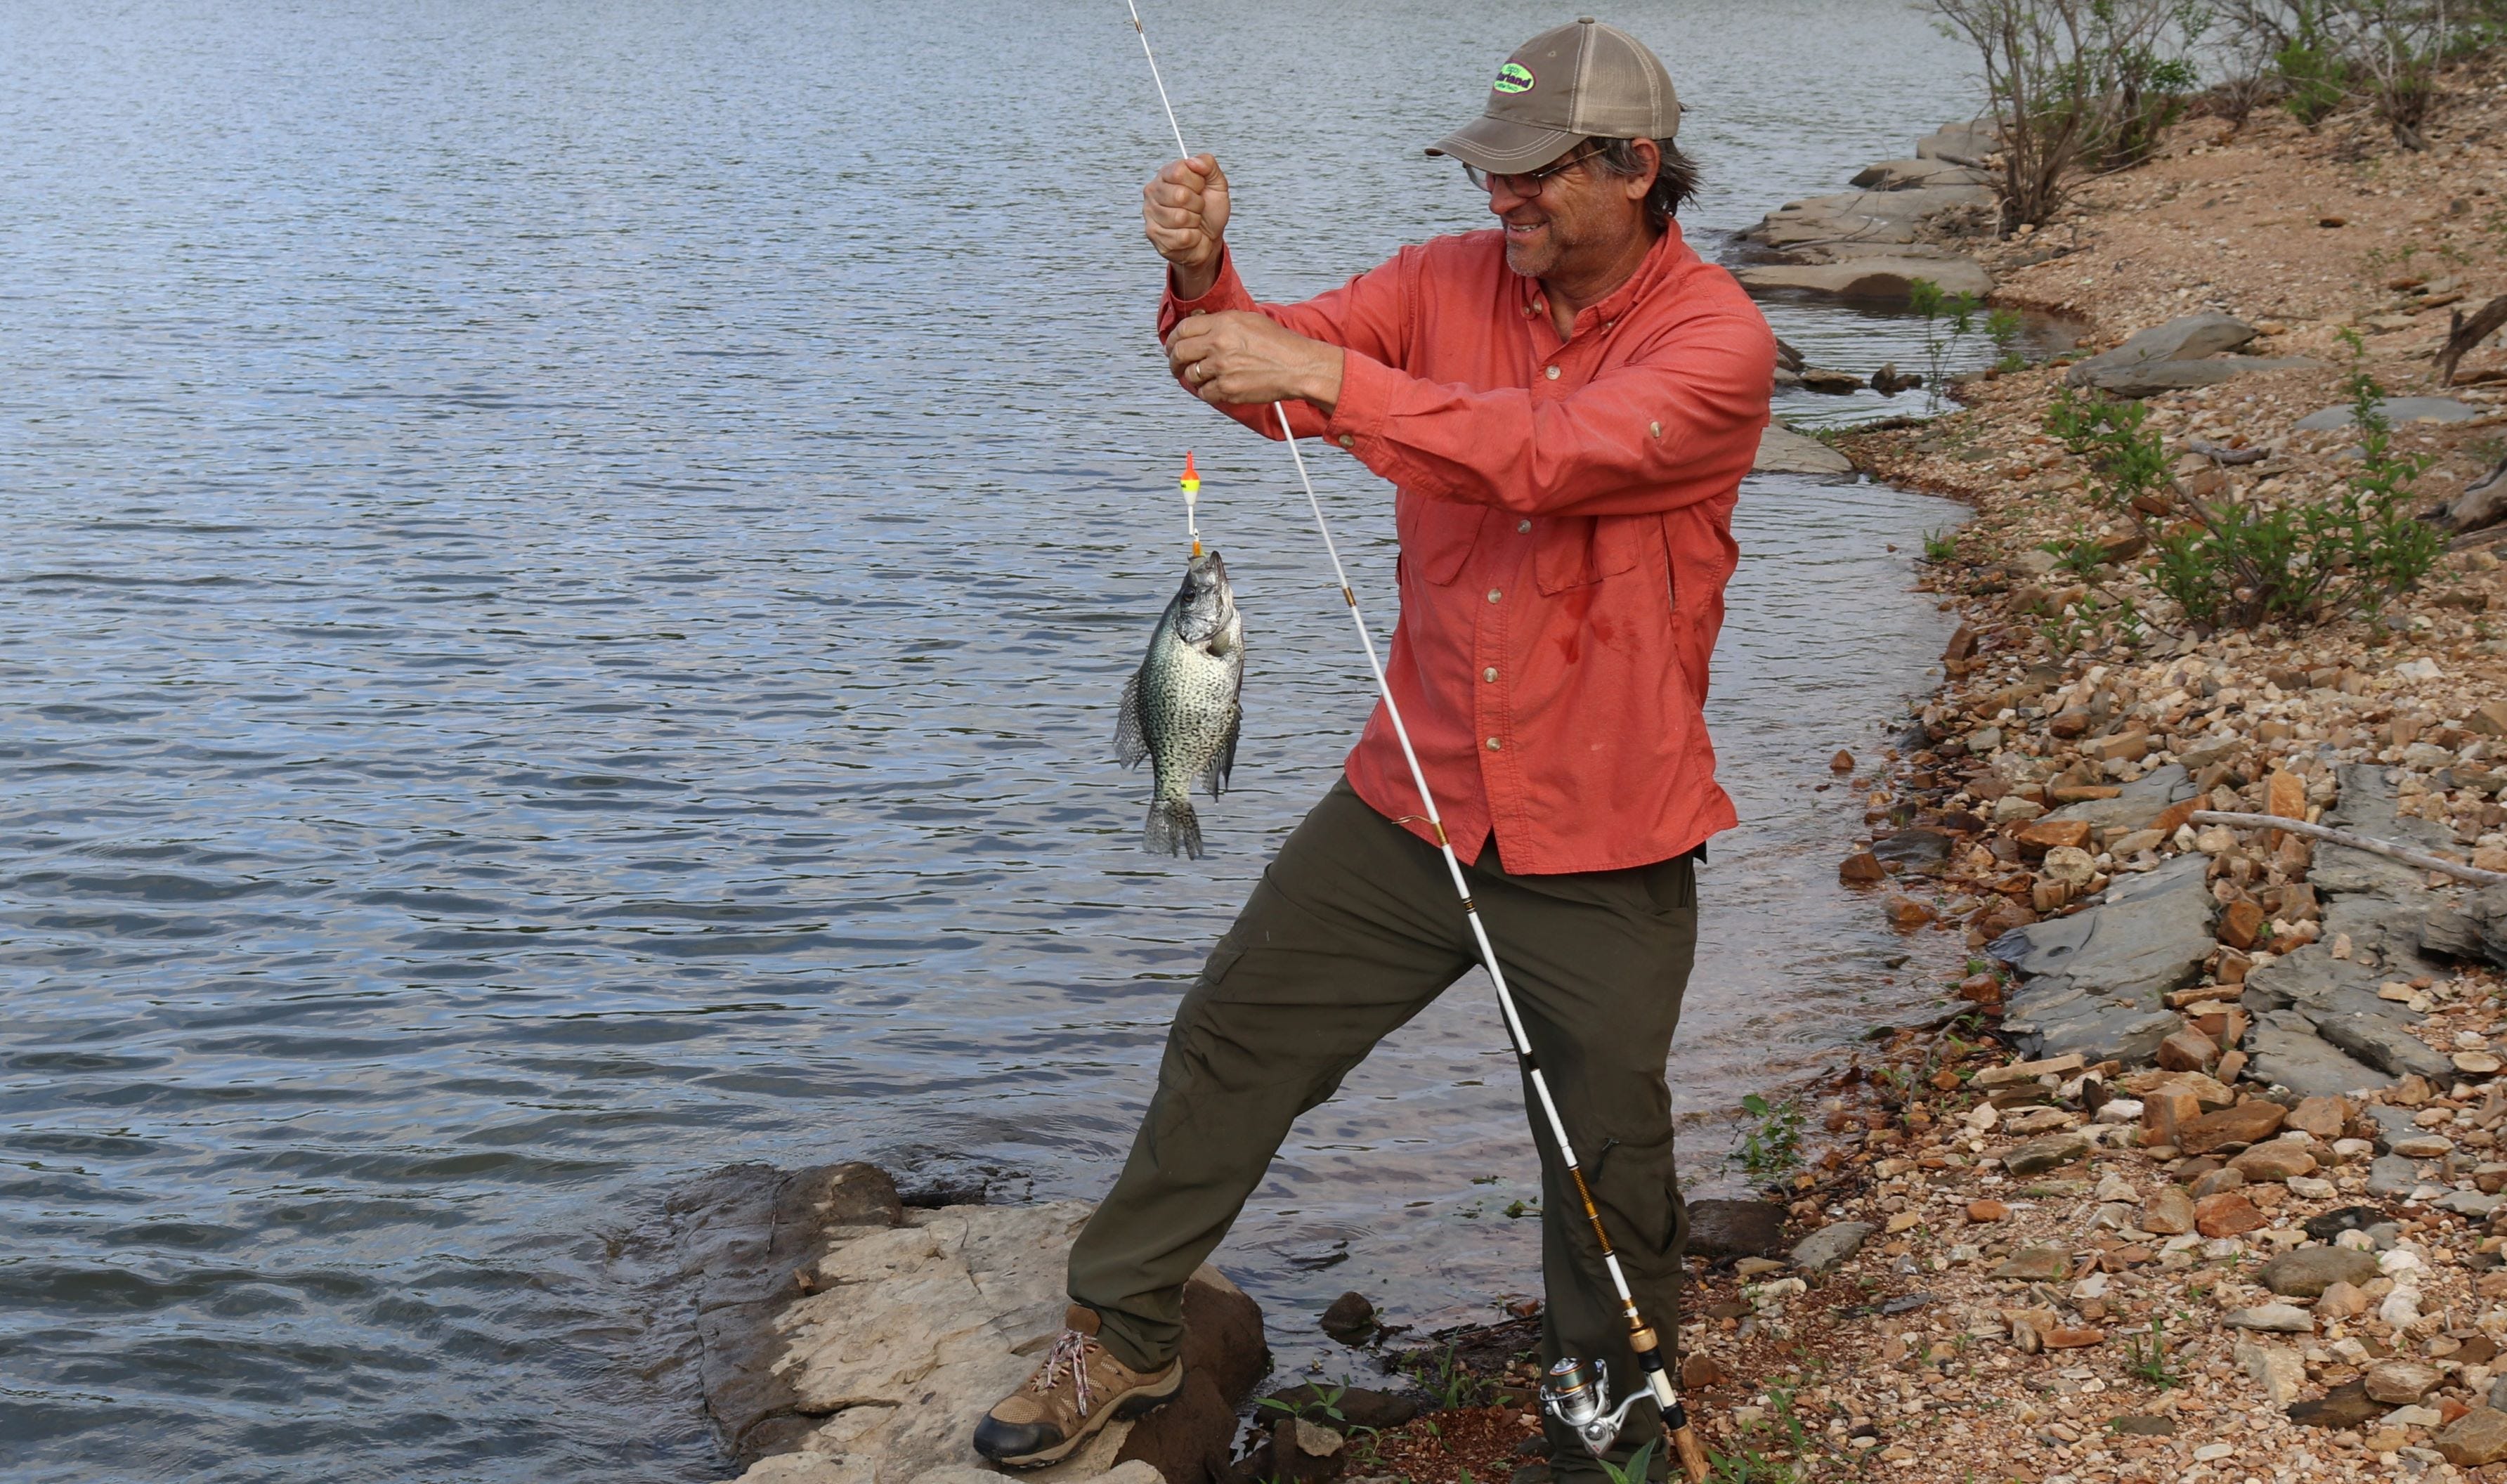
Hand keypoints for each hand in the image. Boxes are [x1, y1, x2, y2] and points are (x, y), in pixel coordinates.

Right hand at [1142, 154, 1228, 299]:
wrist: (1209, 239)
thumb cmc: (1209, 211)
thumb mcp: (1217, 184)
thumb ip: (1208, 165)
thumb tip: (1193, 161)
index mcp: (1166, 174)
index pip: (1179, 171)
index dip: (1197, 182)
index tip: (1200, 188)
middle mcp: (1153, 191)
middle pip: (1180, 195)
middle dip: (1197, 205)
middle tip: (1197, 208)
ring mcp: (1150, 213)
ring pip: (1180, 217)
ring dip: (1194, 222)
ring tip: (1192, 221)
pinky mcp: (1153, 235)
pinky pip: (1182, 236)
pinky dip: (1193, 238)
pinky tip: (1188, 234)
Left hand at [1164, 311, 1343, 412]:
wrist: (1298, 367)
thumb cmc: (1279, 344)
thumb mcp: (1249, 320)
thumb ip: (1221, 322)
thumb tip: (1199, 325)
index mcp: (1223, 324)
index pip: (1183, 329)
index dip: (1173, 338)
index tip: (1172, 345)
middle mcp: (1219, 344)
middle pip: (1180, 352)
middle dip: (1173, 360)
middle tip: (1175, 364)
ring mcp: (1222, 368)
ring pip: (1190, 375)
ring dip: (1191, 377)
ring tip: (1199, 376)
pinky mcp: (1227, 390)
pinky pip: (1204, 393)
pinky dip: (1206, 391)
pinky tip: (1214, 387)